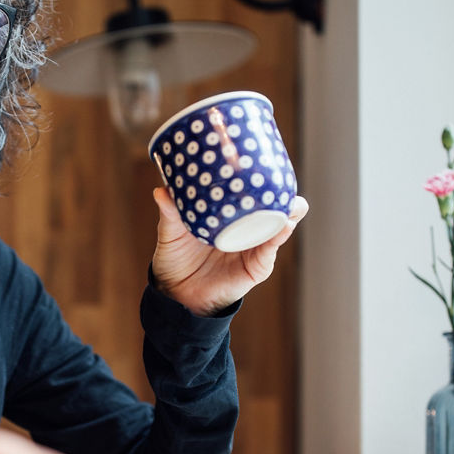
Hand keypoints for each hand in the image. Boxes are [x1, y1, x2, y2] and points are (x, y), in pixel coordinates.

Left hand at [150, 188, 308, 315]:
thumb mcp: (172, 233)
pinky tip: (283, 226)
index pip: (253, 194)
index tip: (267, 161)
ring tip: (291, 203)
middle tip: (282, 180)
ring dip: (289, 212)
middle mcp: (247, 228)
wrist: (175, 293)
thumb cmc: (176, 258)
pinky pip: (270, 250)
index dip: (265, 179)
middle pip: (276, 207)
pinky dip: (278, 237)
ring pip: (280, 226)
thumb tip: (161, 190)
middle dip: (285, 193)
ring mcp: (254, 247)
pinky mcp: (256, 266)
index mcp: (230, 215)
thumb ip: (170, 213)